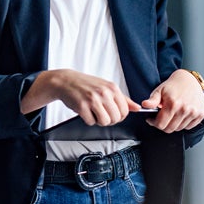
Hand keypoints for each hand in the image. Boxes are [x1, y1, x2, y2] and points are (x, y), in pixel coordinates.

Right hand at [21, 69, 139, 125]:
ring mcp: (93, 99)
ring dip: (98, 121)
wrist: (66, 81)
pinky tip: (85, 111)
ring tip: (93, 112)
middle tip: (101, 113)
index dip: (119, 116)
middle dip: (109, 120)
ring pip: (105, 122)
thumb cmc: (87, 84)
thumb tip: (137, 108)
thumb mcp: (107, 87)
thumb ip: (123, 99)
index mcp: (112, 88)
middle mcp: (104, 93)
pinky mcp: (82, 106)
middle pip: (116, 118)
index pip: (125, 111)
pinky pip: (91, 122)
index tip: (112, 114)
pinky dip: (88, 120)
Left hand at [141, 69, 203, 132]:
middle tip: (161, 118)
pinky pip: (189, 127)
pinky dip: (183, 124)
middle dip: (163, 125)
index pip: (161, 124)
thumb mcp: (160, 90)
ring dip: (173, 125)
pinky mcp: (200, 114)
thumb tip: (145, 105)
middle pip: (170, 129)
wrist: (190, 80)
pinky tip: (180, 115)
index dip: (153, 123)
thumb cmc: (174, 85)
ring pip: (179, 128)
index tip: (152, 120)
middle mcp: (184, 109)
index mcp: (173, 103)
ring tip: (171, 115)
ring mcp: (194, 112)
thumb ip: (152, 100)